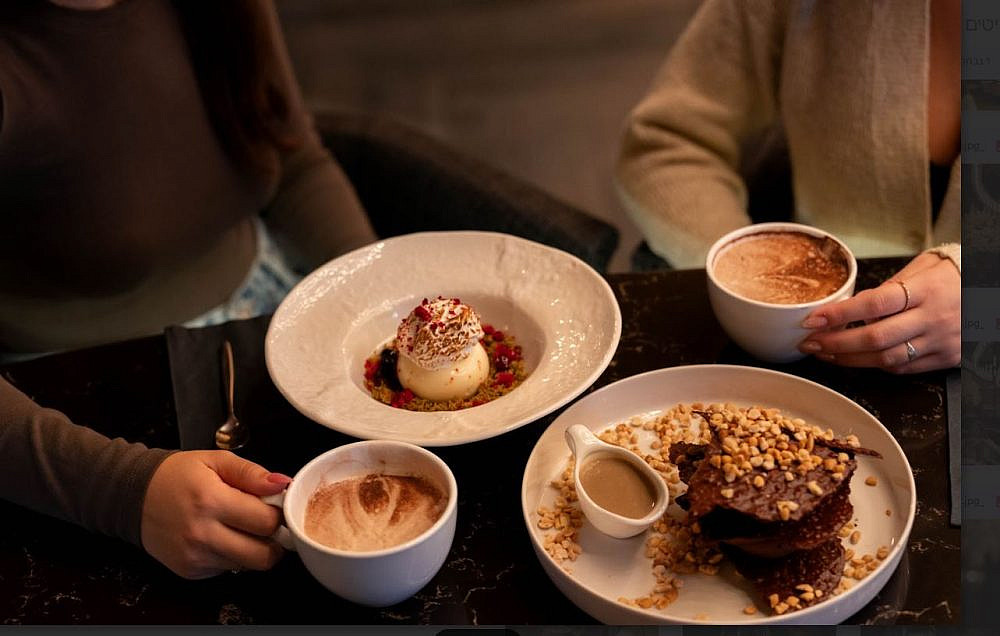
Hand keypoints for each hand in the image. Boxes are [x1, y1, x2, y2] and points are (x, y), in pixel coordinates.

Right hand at [141, 450, 291, 578]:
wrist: (133, 496)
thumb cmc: (176, 476)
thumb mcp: (215, 461)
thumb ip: (251, 473)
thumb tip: (282, 484)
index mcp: (211, 501)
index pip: (267, 522)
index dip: (278, 513)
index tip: (273, 506)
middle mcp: (202, 534)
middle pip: (263, 555)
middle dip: (273, 540)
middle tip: (265, 524)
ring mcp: (195, 557)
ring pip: (248, 566)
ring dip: (254, 549)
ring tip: (240, 527)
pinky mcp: (189, 571)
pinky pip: (228, 570)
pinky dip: (233, 555)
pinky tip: (220, 536)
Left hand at [798, 252, 959, 372]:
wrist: (992, 289)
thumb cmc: (952, 274)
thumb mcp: (921, 269)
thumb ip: (889, 287)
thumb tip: (853, 303)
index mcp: (924, 289)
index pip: (874, 303)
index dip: (840, 314)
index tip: (813, 320)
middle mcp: (932, 317)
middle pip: (876, 337)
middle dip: (836, 344)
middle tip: (810, 342)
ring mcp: (940, 341)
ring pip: (886, 359)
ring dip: (850, 360)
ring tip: (826, 354)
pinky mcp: (946, 359)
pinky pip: (904, 368)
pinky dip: (877, 365)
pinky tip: (858, 359)